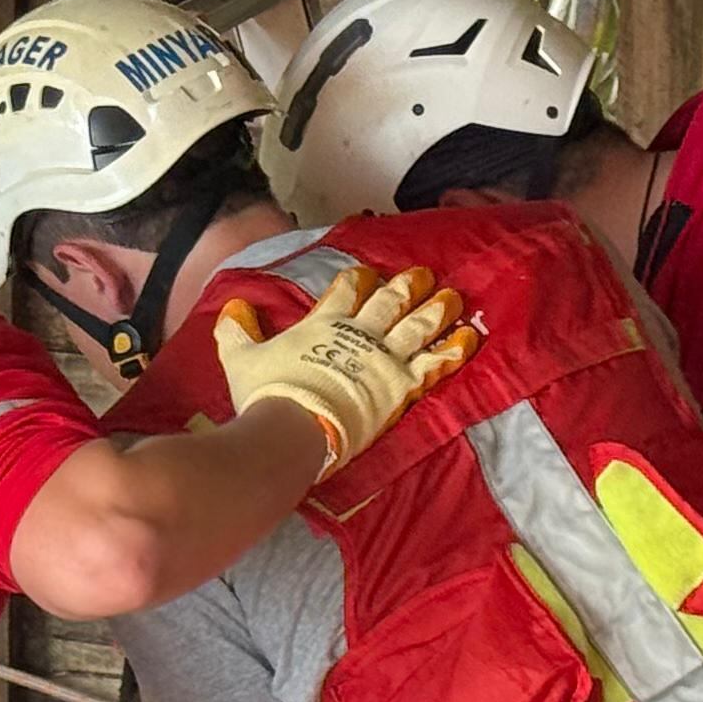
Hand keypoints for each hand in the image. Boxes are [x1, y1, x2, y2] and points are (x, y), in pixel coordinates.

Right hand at [216, 264, 478, 475]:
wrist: (296, 428)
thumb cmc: (268, 394)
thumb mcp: (241, 359)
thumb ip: (237, 331)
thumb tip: (232, 306)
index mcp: (323, 322)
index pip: (344, 290)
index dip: (358, 279)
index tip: (368, 272)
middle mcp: (359, 333)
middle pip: (389, 301)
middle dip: (407, 285)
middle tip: (423, 274)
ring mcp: (385, 358)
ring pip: (418, 325)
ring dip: (436, 309)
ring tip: (453, 297)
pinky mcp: (403, 385)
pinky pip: (435, 364)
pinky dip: (453, 350)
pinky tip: (469, 338)